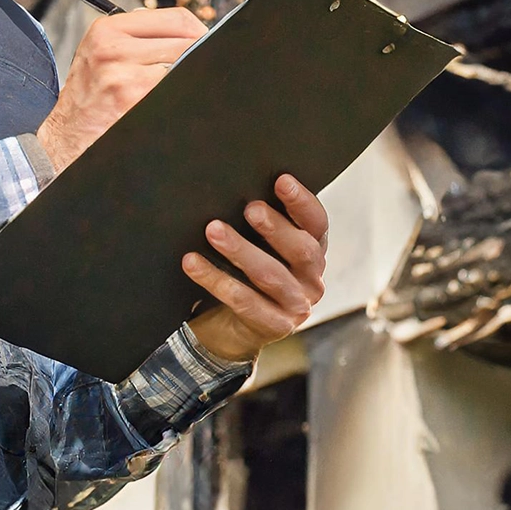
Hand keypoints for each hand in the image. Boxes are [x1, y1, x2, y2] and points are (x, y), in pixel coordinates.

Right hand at [35, 7, 204, 173]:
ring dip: (188, 75)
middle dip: (198, 55)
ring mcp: (123, 75)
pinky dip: (178, 93)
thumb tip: (192, 32)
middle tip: (198, 67)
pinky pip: (174, 88)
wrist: (67, 138)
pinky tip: (167, 100)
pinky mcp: (133, 98)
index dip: (199, 31)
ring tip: (174, 85)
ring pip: (184, 64)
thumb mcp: (103, 54)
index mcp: (108, 30)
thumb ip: (140, 37)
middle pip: (186, 40)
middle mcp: (113, 48)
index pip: (177, 18)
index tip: (205, 43)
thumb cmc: (90, 97)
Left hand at [184, 175, 328, 363]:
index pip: (317, 223)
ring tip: (213, 230)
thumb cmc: (253, 272)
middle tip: (250, 208)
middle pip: (301, 250)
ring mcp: (296, 306)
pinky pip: (242, 301)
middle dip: (275, 227)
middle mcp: (313, 280)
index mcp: (315, 251)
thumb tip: (237, 183)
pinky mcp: (274, 327)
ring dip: (240, 250)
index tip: (281, 180)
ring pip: (269, 275)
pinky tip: (192, 262)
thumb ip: (265, 223)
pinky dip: (215, 279)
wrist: (239, 329)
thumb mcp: (267, 247)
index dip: (302, 202)